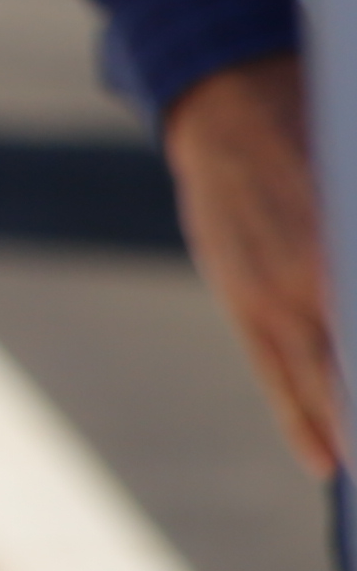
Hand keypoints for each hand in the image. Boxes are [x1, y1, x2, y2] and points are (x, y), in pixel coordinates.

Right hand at [166, 55, 342, 480]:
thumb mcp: (351, 192)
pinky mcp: (243, 303)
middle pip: (350, 379)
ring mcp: (270, 299)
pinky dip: (303, 422)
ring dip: (348, 432)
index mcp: (337, 258)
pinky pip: (276, 378)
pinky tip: (326, 462)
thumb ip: (350, 254)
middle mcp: (308, 286)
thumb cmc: (318, 135)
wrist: (226, 108)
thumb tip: (349, 294)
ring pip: (319, 389)